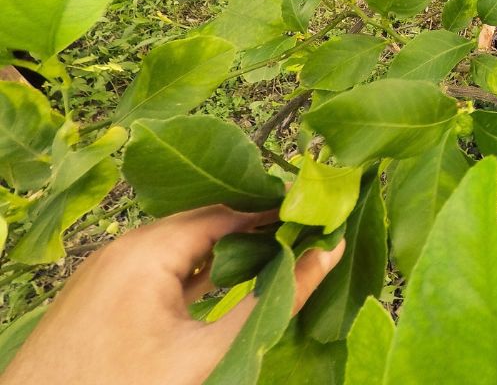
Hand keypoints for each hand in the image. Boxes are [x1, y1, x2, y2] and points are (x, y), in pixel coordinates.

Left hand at [0, 205, 344, 384]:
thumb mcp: (211, 351)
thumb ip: (276, 300)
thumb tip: (330, 254)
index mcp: (148, 250)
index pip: (228, 212)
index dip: (274, 214)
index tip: (315, 218)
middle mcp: (121, 248)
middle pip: (203, 224)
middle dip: (251, 231)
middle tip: (301, 240)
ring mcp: (105, 271)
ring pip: (179, 247)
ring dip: (222, 253)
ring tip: (271, 261)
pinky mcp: (98, 295)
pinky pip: (155, 268)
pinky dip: (192, 272)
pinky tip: (220, 287)